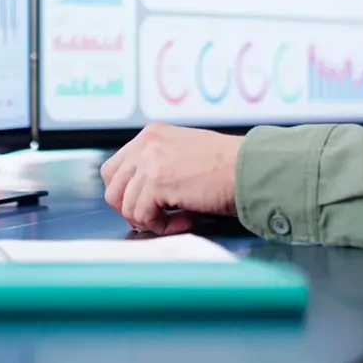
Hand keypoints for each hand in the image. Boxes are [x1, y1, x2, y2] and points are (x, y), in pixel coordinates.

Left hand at [100, 123, 242, 235]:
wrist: (250, 168)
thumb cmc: (229, 165)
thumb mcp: (185, 153)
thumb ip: (160, 164)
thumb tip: (143, 194)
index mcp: (152, 135)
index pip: (115, 169)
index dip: (128, 193)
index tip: (148, 206)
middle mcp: (146, 144)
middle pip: (112, 187)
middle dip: (131, 209)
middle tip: (156, 217)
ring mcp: (148, 162)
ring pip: (125, 206)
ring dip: (151, 220)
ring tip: (178, 219)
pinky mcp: (156, 182)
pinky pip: (142, 217)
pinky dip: (162, 227)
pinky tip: (186, 220)